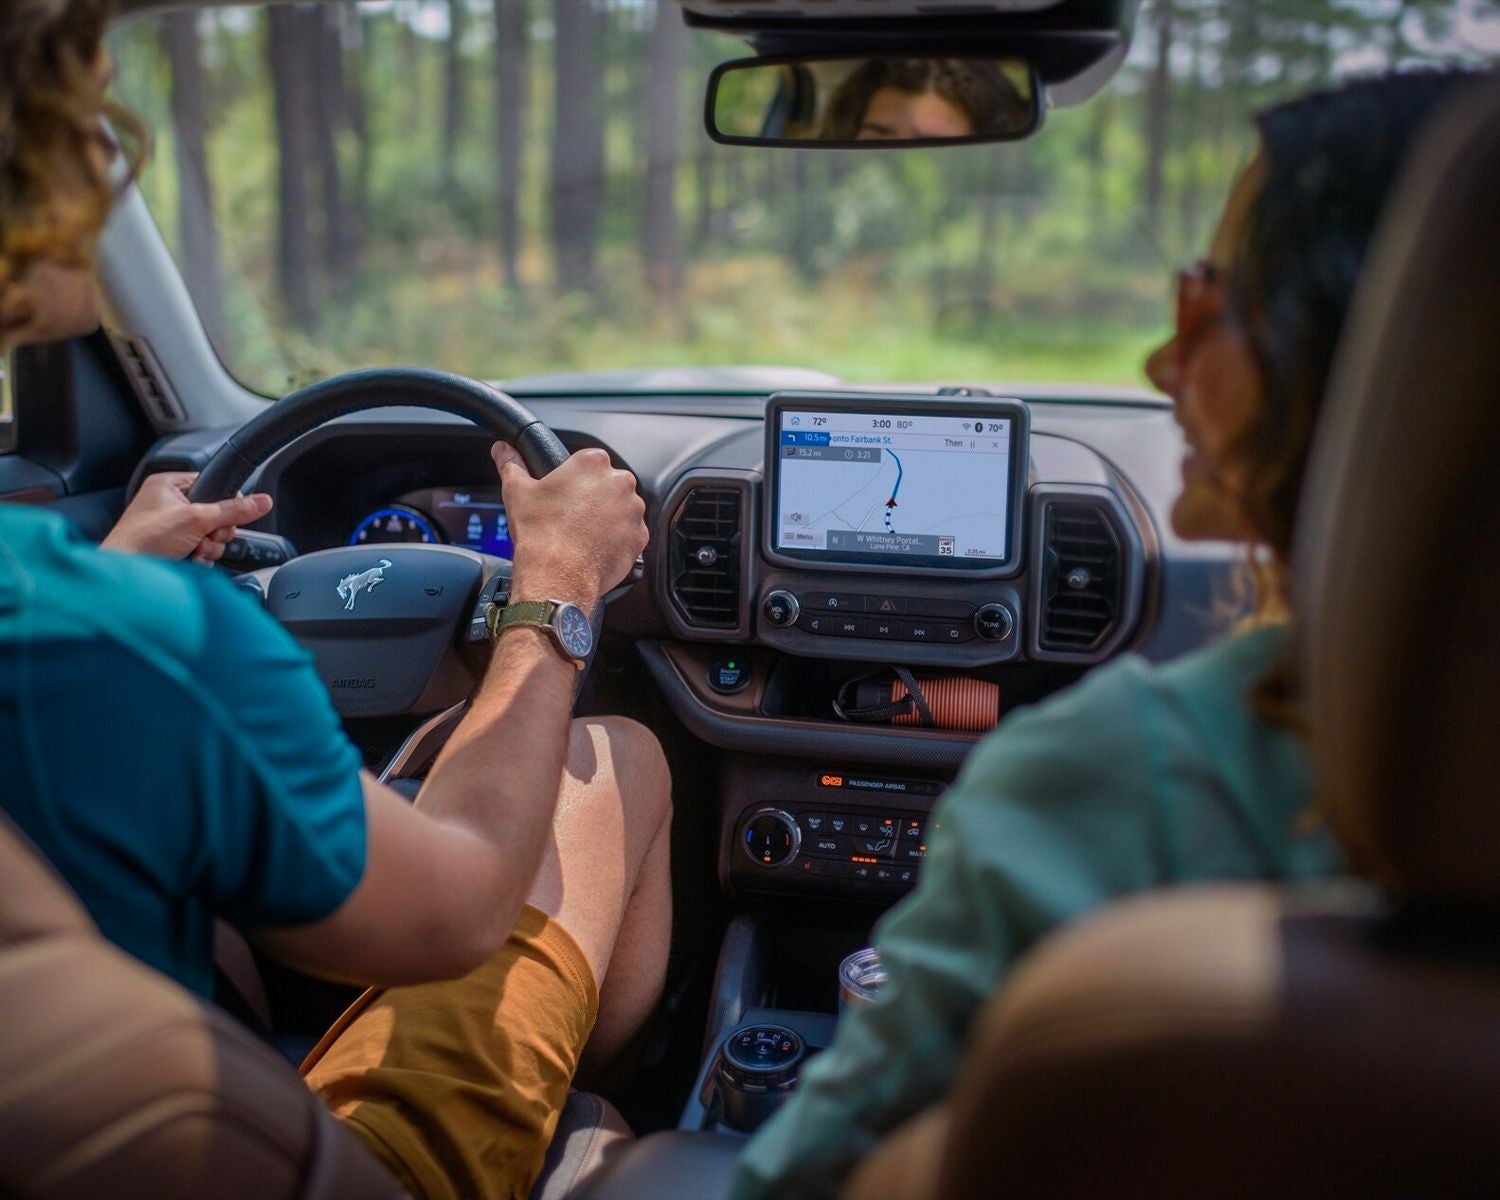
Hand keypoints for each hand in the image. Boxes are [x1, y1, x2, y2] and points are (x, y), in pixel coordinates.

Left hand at [100, 472, 273, 563]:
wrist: (126, 575)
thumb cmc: (143, 540)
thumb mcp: (196, 519)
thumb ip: (233, 510)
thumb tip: (262, 501)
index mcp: (169, 485)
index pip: (212, 485)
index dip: (224, 503)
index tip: (223, 517)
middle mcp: (168, 503)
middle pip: (215, 513)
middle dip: (215, 531)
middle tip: (204, 537)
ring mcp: (169, 527)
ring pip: (210, 535)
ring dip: (208, 547)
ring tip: (192, 550)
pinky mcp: (171, 547)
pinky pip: (201, 550)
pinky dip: (199, 557)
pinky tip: (189, 560)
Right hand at [491, 443, 646, 604]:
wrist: (557, 575)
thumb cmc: (540, 533)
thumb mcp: (518, 492)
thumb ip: (512, 465)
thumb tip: (503, 451)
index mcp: (593, 463)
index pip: (589, 462)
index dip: (575, 479)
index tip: (567, 493)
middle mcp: (620, 483)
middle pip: (608, 484)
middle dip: (594, 497)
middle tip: (572, 515)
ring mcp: (633, 511)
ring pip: (621, 509)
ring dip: (607, 518)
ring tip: (582, 533)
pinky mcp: (639, 537)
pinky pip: (629, 534)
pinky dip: (616, 540)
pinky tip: (594, 547)